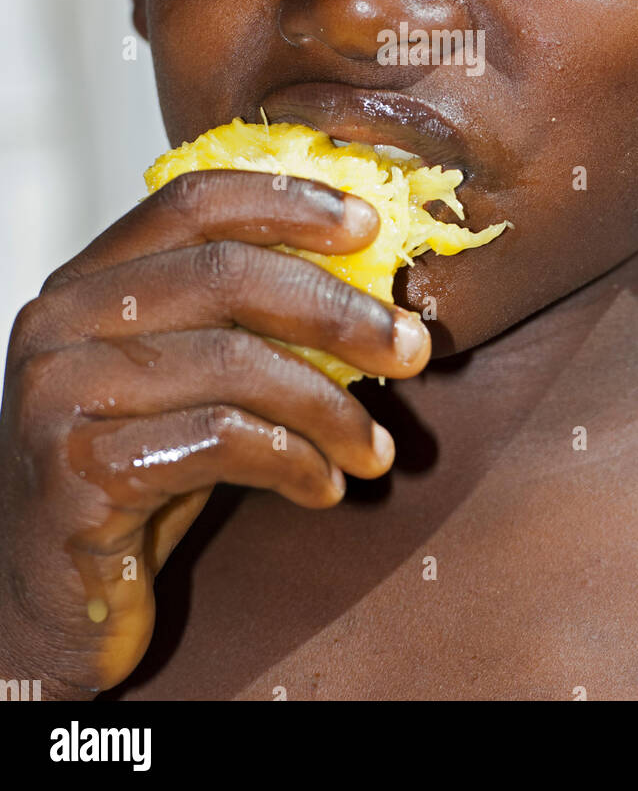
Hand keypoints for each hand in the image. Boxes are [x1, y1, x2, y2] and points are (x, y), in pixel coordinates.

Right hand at [0, 170, 430, 697]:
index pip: (191, 202)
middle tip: (412, 348)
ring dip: (331, 407)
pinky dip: (294, 460)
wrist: (56, 604)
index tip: (369, 226)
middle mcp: (58, 322)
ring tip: (376, 449)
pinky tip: (325, 488)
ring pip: (234, 362)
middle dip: (338, 310)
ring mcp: (58, 394)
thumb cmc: (138, 478)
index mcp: (86, 281)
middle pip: (226, 274)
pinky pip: (221, 440)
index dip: (286, 202)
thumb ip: (240, 322)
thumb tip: (373, 283)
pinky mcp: (77, 471)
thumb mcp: (185, 382)